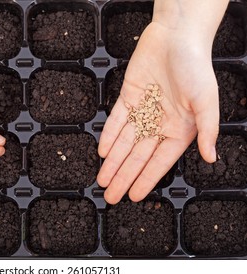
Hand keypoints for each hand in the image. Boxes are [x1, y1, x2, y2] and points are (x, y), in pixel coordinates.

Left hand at [97, 22, 218, 203]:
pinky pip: (116, 121)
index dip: (146, 179)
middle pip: (137, 156)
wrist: (176, 37)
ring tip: (102, 180)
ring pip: (123, 142)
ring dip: (112, 162)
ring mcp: (142, 111)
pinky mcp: (128, 97)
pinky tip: (102, 151)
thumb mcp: (207, 101)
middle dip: (123, 177)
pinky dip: (109, 136)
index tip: (134, 196)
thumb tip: (211, 157)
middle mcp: (159, 124)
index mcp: (179, 129)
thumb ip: (208, 130)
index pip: (159, 162)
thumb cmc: (196, 67)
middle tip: (111, 195)